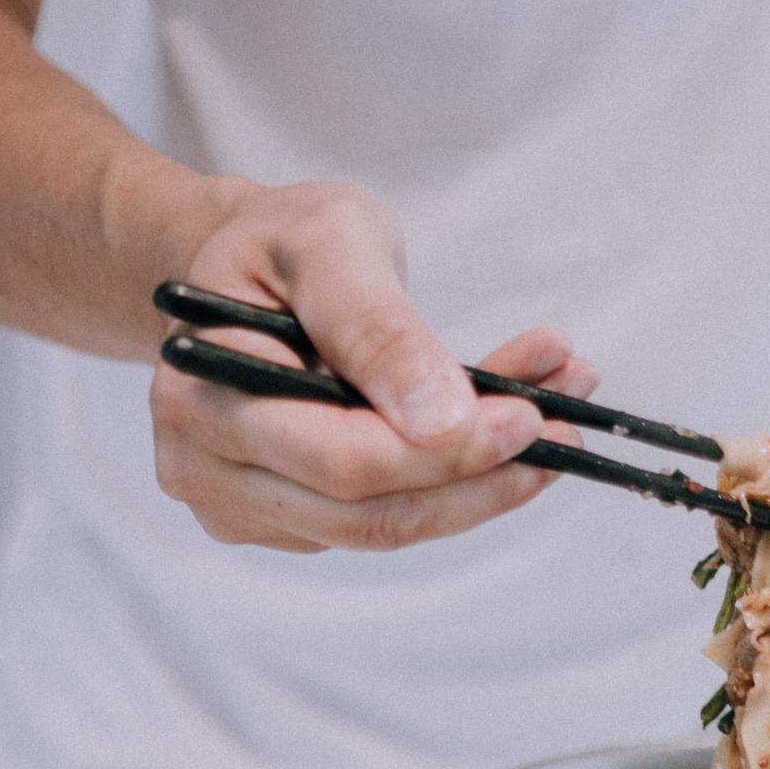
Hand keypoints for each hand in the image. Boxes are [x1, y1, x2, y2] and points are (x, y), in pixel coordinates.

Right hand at [150, 179, 593, 551]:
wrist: (246, 266)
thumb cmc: (284, 242)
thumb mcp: (332, 244)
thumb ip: (379, 327)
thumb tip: (442, 418)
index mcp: (203, 392)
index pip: (341, 459)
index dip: (444, 452)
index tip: (531, 417)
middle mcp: (205, 467)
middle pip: (367, 513)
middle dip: (479, 477)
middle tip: (567, 428)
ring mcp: (240, 505)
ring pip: (386, 526)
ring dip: (484, 482)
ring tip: (557, 413)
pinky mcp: (285, 520)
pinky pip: (384, 515)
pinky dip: (456, 478)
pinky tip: (506, 421)